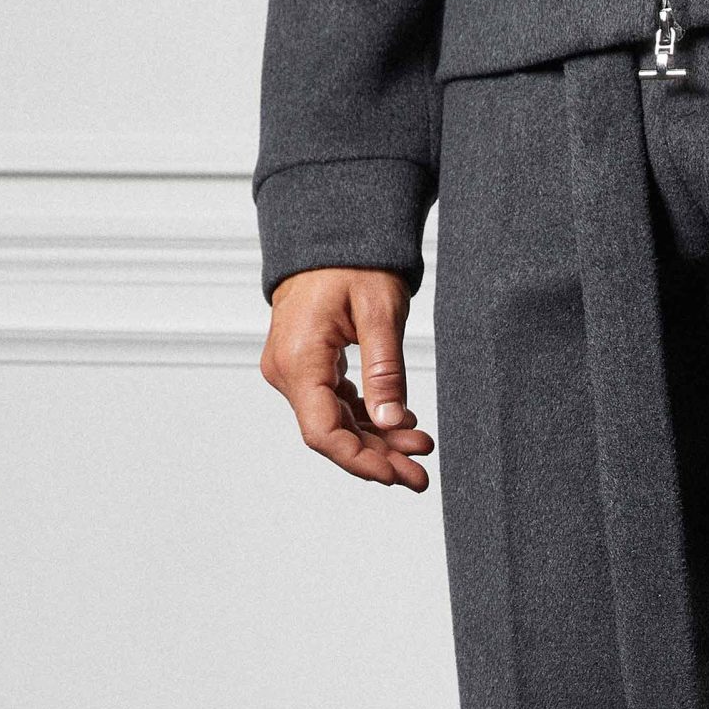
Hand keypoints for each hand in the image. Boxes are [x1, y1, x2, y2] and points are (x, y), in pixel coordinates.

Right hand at [260, 268, 433, 487]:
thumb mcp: (379, 312)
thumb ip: (386, 370)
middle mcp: (287, 371)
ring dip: (378, 441)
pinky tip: (401, 424)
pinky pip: (337, 404)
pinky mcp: (308, 367)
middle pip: (331, 434)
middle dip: (378, 458)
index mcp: (299, 360)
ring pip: (337, 422)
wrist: (329, 233)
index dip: (360, 461)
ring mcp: (294, 370)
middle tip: (421, 475)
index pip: (323, 432)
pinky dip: (369, 418)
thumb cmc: (352, 262)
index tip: (396, 475)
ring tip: (420, 449)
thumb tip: (392, 422)